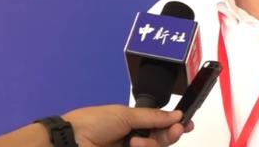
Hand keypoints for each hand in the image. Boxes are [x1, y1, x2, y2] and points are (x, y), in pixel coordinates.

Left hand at [63, 105, 193, 146]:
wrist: (71, 141)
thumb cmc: (94, 122)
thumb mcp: (126, 114)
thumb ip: (153, 116)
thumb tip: (177, 114)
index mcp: (132, 123)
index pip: (158, 125)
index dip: (174, 125)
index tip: (187, 123)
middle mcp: (133, 139)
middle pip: (161, 140)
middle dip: (171, 134)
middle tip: (177, 130)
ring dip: (152, 143)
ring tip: (136, 141)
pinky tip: (135, 144)